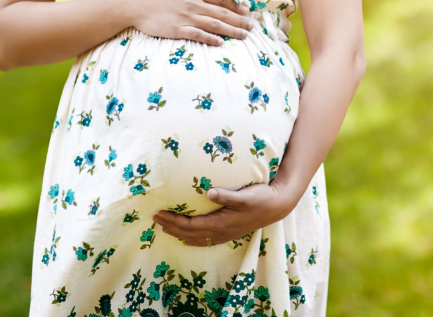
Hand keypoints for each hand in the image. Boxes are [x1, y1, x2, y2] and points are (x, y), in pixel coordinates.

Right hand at [127, 0, 254, 45]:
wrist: (135, 3)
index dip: (238, 6)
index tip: (248, 12)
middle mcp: (194, 2)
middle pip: (223, 12)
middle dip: (240, 21)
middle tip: (252, 27)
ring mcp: (186, 16)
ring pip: (215, 24)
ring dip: (232, 31)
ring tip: (244, 36)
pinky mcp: (178, 29)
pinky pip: (199, 35)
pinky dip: (211, 39)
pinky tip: (221, 43)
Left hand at [152, 179, 297, 246]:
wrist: (277, 207)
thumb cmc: (261, 198)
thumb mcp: (244, 195)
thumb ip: (226, 195)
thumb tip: (208, 192)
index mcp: (221, 223)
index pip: (190, 225)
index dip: (173, 221)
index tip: (159, 213)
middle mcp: (221, 232)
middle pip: (189, 233)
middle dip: (171, 227)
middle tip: (155, 218)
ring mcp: (225, 234)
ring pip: (196, 239)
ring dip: (179, 234)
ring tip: (165, 228)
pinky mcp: (229, 233)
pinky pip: (206, 240)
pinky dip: (192, 240)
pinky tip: (187, 239)